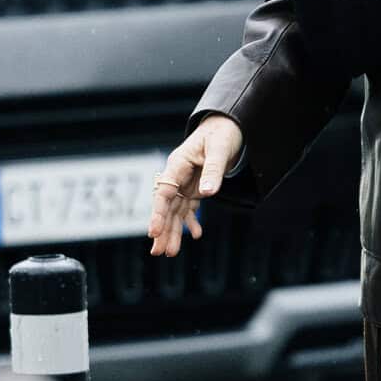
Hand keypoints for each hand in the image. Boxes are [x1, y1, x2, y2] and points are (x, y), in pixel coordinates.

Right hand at [147, 115, 243, 257]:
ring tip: (170, 253)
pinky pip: (189, 208)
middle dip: (162, 230)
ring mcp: (185, 183)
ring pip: (175, 211)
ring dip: (173, 231)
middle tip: (159, 253)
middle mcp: (177, 176)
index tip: (153, 232)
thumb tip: (206, 193)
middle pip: (166, 206)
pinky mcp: (194, 188)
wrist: (227, 127)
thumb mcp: (220, 150)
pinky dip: (191, 221)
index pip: (163, 192)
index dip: (157, 213)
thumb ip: (213, 171)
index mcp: (177, 164)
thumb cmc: (221, 134)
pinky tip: (195, 234)